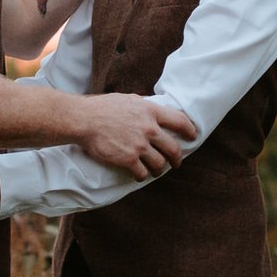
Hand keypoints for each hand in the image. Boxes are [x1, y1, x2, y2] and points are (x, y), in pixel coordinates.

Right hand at [74, 92, 195, 178]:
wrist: (84, 120)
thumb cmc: (102, 107)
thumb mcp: (129, 100)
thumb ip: (144, 107)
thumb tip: (153, 109)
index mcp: (150, 111)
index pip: (180, 121)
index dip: (189, 130)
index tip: (192, 137)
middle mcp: (149, 129)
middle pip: (173, 148)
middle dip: (177, 159)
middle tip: (176, 163)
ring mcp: (139, 145)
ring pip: (159, 163)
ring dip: (159, 170)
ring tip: (156, 172)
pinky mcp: (128, 160)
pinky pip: (142, 173)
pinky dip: (142, 176)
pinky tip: (139, 175)